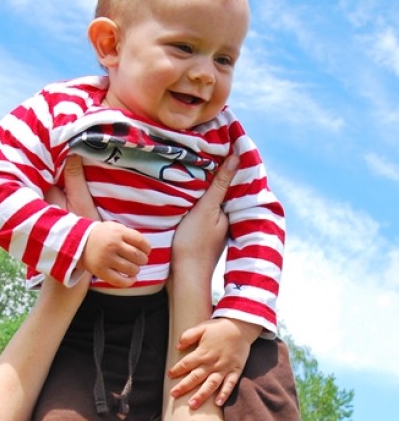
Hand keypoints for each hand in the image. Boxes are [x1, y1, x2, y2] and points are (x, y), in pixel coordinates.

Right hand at [47, 155, 149, 285]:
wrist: (60, 246)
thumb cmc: (72, 223)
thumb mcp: (75, 200)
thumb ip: (75, 179)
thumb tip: (72, 153)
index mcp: (113, 230)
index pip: (142, 242)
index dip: (145, 247)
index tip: (142, 247)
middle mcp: (112, 247)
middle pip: (140, 258)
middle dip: (140, 259)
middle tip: (136, 258)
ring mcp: (107, 262)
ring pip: (134, 270)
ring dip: (134, 270)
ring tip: (130, 266)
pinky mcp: (102, 275)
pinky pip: (124, 282)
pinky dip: (127, 281)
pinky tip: (125, 277)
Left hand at [169, 316, 261, 407]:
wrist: (241, 327)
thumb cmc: (219, 328)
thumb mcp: (201, 327)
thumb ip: (188, 336)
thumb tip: (177, 346)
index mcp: (202, 353)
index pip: (186, 364)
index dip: (176, 370)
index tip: (169, 375)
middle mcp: (212, 363)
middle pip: (195, 377)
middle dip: (183, 387)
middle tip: (173, 395)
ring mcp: (224, 368)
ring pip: (211, 384)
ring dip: (201, 395)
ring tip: (192, 405)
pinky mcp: (235, 371)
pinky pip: (230, 384)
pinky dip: (224, 394)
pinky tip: (218, 403)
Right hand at [171, 153, 237, 269]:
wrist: (183, 277)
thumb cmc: (194, 244)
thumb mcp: (206, 209)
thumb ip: (220, 184)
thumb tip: (237, 157)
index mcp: (231, 211)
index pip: (232, 181)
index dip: (229, 163)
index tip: (224, 142)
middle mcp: (226, 219)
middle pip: (222, 191)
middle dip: (217, 174)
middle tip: (207, 149)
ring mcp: (214, 228)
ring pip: (212, 201)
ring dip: (206, 188)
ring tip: (195, 167)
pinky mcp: (202, 235)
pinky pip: (203, 211)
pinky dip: (198, 202)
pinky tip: (188, 194)